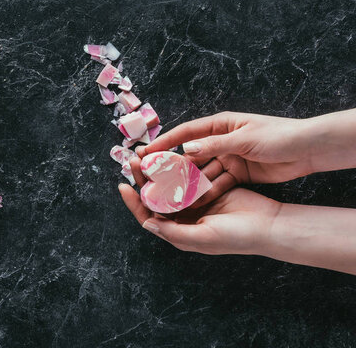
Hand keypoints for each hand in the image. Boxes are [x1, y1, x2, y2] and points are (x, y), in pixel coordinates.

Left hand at [119, 162, 280, 254]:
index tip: (123, 187)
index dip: (134, 203)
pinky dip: (178, 167)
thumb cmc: (237, 237)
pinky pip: (188, 177)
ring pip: (169, 184)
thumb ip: (174, 232)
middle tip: (134, 162)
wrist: (269, 225)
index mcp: (178, 232)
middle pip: (156, 197)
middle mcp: (183, 218)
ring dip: (158, 170)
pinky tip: (170, 154)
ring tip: (148, 155)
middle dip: (143, 180)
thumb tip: (147, 225)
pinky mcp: (208, 189)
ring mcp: (195, 203)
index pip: (149, 217)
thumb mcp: (203, 236)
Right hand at [136, 112, 313, 204]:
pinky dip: (206, 190)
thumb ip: (215, 144)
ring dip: (187, 181)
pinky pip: (216, 182)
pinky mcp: (237, 173)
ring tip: (168, 192)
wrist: (308, 150)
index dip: (164, 142)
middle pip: (190, 153)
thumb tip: (186, 150)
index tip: (145, 153)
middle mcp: (220, 140)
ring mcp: (228, 157)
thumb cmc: (278, 137)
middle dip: (170, 164)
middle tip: (151, 176)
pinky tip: (193, 200)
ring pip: (201, 170)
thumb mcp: (245, 140)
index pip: (185, 133)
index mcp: (220, 125)